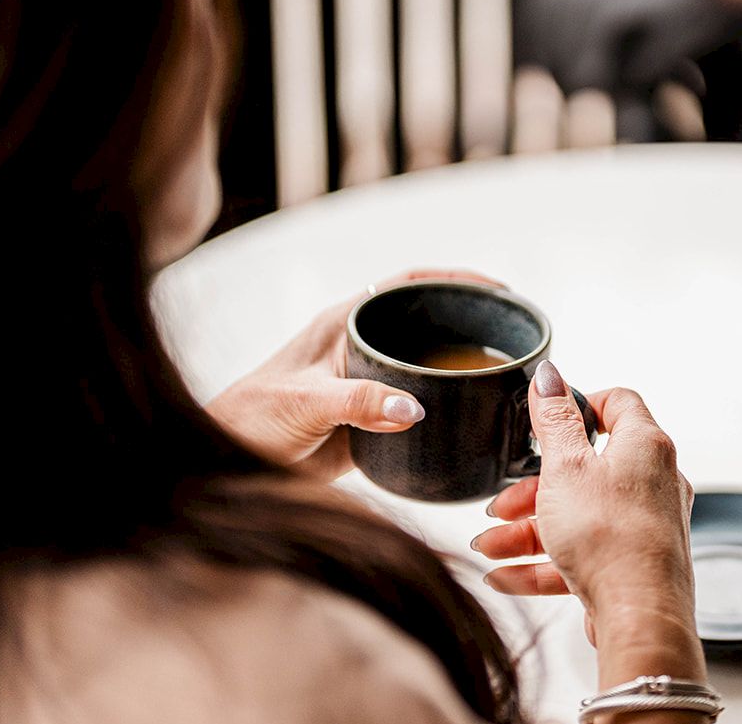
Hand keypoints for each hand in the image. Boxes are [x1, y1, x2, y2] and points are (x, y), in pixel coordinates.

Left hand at [206, 269, 503, 478]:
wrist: (228, 464)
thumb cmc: (251, 420)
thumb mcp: (305, 404)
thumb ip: (357, 403)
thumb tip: (414, 409)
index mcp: (343, 322)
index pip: (407, 284)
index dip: (454, 278)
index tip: (496, 285)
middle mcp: (359, 345)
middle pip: (425, 320)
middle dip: (469, 319)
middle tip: (514, 330)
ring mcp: (366, 382)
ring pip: (424, 363)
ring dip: (460, 364)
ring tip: (506, 372)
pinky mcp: (369, 420)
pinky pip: (416, 405)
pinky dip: (446, 407)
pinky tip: (472, 418)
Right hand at [472, 361, 703, 686]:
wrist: (639, 616)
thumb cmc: (611, 538)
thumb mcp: (567, 468)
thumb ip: (555, 421)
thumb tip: (551, 376)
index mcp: (645, 446)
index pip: (619, 403)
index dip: (582, 404)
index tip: (548, 417)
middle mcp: (653, 482)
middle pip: (585, 470)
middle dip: (533, 489)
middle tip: (503, 503)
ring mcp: (644, 526)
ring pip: (576, 517)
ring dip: (527, 531)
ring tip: (488, 545)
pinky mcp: (631, 564)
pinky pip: (580, 555)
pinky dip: (542, 562)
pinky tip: (503, 575)